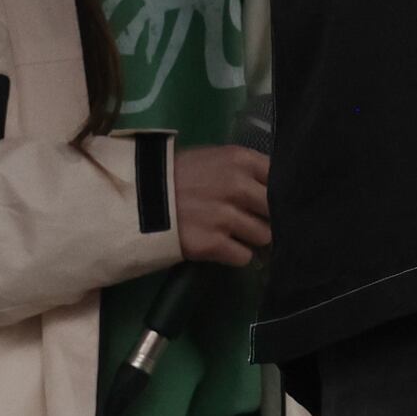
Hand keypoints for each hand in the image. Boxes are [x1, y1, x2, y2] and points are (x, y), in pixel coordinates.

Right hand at [173, 142, 270, 267]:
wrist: (137, 198)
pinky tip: (221, 247)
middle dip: (265, 217)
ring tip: (233, 234)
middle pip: (274, 210)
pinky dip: (235, 255)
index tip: (265, 200)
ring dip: (251, 238)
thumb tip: (274, 189)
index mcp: (240, 160)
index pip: (279, 178)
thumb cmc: (177, 175)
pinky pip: (244, 256)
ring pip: (263, 236)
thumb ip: (244, 170)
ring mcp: (226, 216)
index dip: (276, 192)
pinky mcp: (214, 244)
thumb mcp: (213, 159)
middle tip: (251, 220)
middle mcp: (238, 186)